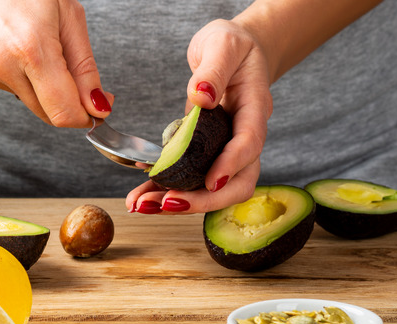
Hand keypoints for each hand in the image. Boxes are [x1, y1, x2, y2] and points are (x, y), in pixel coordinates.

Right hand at [0, 0, 112, 126]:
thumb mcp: (68, 15)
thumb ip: (84, 67)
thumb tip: (97, 107)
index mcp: (30, 49)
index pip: (63, 112)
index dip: (87, 116)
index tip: (99, 107)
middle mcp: (1, 66)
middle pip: (48, 113)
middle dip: (69, 100)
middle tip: (75, 69)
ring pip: (31, 102)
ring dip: (45, 86)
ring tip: (40, 43)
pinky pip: (13, 89)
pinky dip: (25, 76)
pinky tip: (20, 46)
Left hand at [125, 18, 272, 213]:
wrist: (234, 52)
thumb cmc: (232, 45)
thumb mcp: (223, 44)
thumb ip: (213, 69)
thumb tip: (200, 97)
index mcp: (254, 108)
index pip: (249, 143)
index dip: (232, 165)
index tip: (211, 181)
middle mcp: (244, 136)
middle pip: (237, 182)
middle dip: (203, 200)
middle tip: (168, 205)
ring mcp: (226, 149)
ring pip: (212, 188)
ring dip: (179, 201)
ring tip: (142, 205)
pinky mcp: (205, 153)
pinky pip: (190, 178)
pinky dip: (165, 189)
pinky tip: (141, 195)